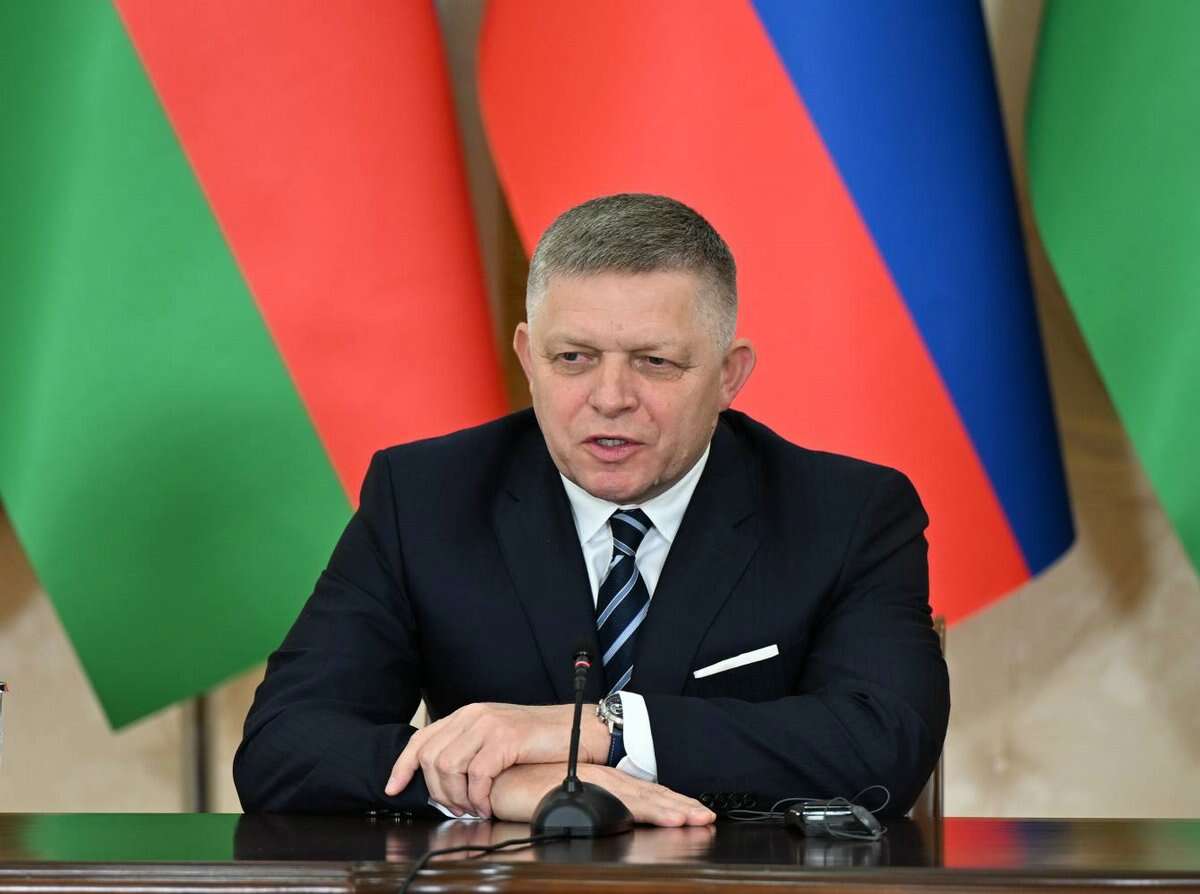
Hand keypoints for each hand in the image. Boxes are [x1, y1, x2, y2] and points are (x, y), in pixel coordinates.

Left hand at [384, 703, 609, 816]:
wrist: (576, 729)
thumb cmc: (538, 740)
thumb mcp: (496, 738)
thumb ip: (469, 748)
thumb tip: (443, 779)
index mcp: (467, 714)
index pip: (422, 739)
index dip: (402, 766)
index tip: (394, 788)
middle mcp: (473, 715)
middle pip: (430, 757)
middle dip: (437, 790)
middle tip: (455, 808)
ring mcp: (488, 724)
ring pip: (448, 767)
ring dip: (457, 797)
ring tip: (472, 808)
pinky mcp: (504, 738)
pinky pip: (476, 775)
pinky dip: (477, 797)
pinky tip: (485, 805)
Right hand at [489, 762, 716, 826]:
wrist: (507, 779)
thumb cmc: (531, 790)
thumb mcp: (566, 799)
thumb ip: (586, 807)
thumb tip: (602, 822)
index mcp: (605, 783)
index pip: (645, 793)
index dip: (671, 804)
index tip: (695, 813)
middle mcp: (608, 781)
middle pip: (653, 795)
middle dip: (682, 807)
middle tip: (707, 816)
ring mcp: (604, 785)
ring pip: (648, 799)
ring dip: (675, 809)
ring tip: (698, 818)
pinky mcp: (595, 792)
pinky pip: (631, 803)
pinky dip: (655, 810)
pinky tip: (673, 818)